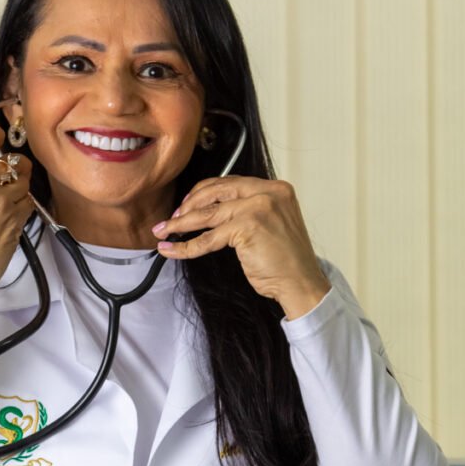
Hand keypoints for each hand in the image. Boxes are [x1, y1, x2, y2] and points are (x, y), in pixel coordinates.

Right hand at [0, 125, 32, 329]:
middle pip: (10, 159)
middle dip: (8, 166)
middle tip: (0, 177)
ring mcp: (2, 204)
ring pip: (24, 180)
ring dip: (18, 185)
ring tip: (3, 198)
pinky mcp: (16, 221)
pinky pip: (28, 202)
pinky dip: (21, 204)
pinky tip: (7, 214)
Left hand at [152, 176, 330, 318]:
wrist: (301, 283)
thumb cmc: (286, 260)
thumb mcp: (271, 223)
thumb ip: (248, 210)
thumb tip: (209, 210)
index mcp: (275, 188)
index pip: (229, 182)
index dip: (203, 192)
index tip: (186, 205)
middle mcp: (268, 192)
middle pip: (215, 192)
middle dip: (187, 204)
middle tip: (171, 219)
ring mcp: (258, 208)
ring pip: (207, 214)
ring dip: (179, 224)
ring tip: (163, 232)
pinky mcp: (247, 228)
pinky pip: (207, 238)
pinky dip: (186, 246)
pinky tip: (171, 250)